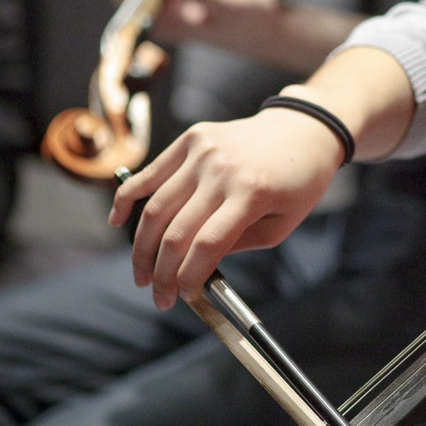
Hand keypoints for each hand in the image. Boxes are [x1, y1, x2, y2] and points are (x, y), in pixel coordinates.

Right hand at [109, 103, 344, 308]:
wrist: (306, 127)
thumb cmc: (299, 181)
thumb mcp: (284, 222)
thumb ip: (240, 245)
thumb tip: (195, 267)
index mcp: (253, 193)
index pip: (207, 245)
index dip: (189, 278)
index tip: (184, 298)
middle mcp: (223, 171)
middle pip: (175, 232)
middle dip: (161, 273)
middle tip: (158, 296)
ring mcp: (204, 152)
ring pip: (155, 208)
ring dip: (142, 248)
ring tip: (142, 274)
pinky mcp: (193, 139)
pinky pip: (151, 173)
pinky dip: (127, 198)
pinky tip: (119, 222)